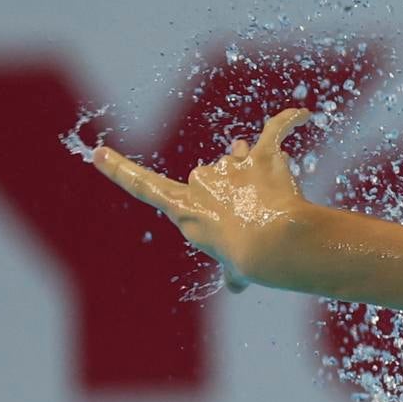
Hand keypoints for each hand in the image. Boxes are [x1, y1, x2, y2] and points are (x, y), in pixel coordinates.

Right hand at [92, 107, 318, 292]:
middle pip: (215, 172)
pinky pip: (277, 129)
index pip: (144, 187)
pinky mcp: (262, 155)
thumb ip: (233, 272)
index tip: (97, 154)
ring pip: (245, 154)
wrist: (272, 246)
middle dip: (234, 184)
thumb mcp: (234, 269)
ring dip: (259, 169)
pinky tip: (305, 115)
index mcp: (185, 208)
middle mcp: (201, 181)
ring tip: (273, 197)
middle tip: (253, 212)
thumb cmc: (250, 261)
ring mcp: (230, 166)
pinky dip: (291, 121)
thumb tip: (235, 286)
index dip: (120, 171)